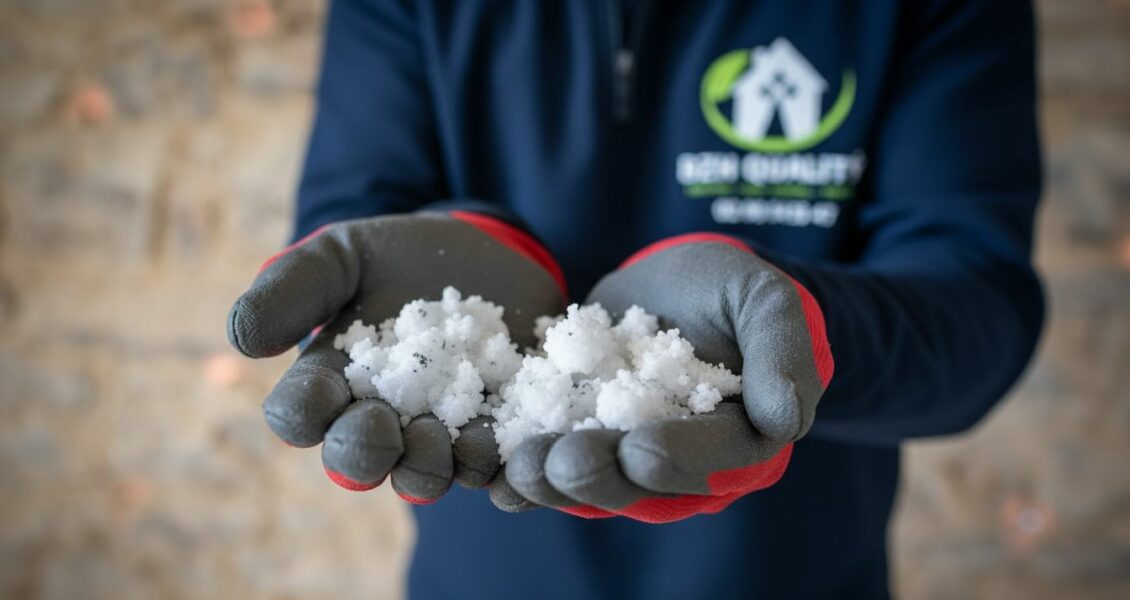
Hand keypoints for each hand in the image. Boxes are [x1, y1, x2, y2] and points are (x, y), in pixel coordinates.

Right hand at [227, 211, 565, 503]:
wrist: (484, 253)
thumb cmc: (399, 256)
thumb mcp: (343, 254)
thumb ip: (292, 285)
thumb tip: (243, 341)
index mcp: (329, 383)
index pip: (298, 415)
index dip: (302, 414)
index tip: (322, 392)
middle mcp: (379, 421)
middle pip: (357, 461)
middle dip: (364, 451)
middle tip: (383, 422)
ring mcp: (440, 434)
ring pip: (425, 476)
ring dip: (428, 465)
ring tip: (446, 435)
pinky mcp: (498, 433)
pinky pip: (495, 471)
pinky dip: (499, 467)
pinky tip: (509, 446)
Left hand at [501, 233, 832, 522]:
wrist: (671, 284)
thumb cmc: (729, 289)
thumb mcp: (765, 300)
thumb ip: (783, 351)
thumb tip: (784, 420)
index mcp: (735, 439)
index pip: (710, 457)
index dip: (677, 457)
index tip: (641, 449)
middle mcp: (677, 459)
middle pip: (639, 483)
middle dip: (598, 476)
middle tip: (562, 463)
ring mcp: (620, 451)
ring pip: (587, 480)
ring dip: (550, 480)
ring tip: (519, 467)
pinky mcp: (575, 435)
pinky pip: (546, 456)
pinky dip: (516, 463)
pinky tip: (483, 461)